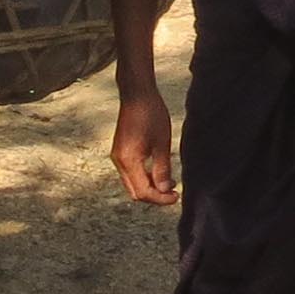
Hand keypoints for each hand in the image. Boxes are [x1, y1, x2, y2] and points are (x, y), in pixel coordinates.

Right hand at [109, 84, 177, 206]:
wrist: (137, 94)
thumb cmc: (151, 114)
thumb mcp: (161, 143)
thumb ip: (162, 169)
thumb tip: (165, 190)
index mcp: (128, 160)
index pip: (142, 192)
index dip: (160, 199)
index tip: (176, 196)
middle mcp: (119, 162)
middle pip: (135, 192)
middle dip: (154, 197)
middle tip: (173, 193)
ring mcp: (118, 157)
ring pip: (132, 184)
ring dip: (149, 188)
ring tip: (169, 183)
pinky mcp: (121, 152)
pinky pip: (131, 174)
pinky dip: (144, 178)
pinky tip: (158, 172)